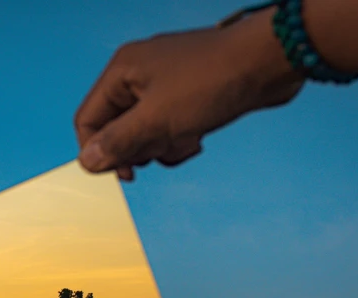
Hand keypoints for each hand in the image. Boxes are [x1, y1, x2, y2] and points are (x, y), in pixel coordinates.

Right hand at [74, 7, 304, 180]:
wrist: (269, 63)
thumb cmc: (212, 80)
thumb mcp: (158, 119)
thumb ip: (118, 142)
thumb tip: (87, 162)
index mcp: (122, 72)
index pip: (88, 119)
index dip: (97, 151)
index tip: (120, 174)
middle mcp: (138, 77)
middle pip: (116, 130)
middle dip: (138, 148)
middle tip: (160, 149)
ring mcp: (163, 87)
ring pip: (144, 134)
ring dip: (162, 147)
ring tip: (186, 138)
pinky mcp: (185, 99)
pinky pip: (167, 131)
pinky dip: (179, 141)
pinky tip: (198, 138)